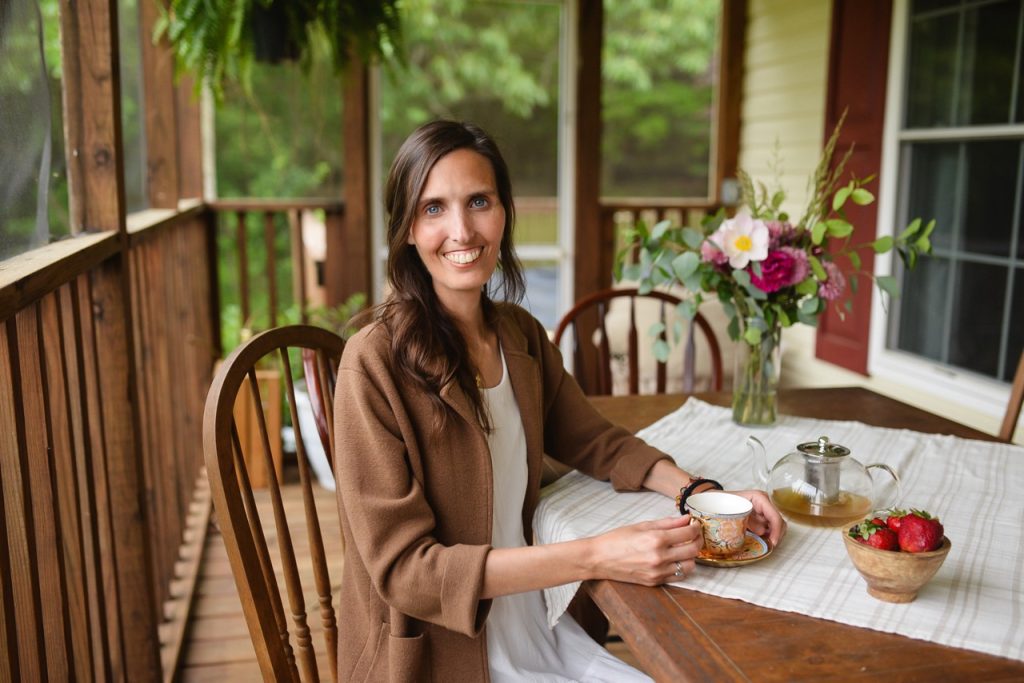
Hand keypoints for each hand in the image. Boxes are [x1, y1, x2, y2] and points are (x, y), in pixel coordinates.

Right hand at [588, 515, 703, 585]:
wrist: (599, 559)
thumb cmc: (617, 539)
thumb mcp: (642, 525)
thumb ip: (667, 523)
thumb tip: (686, 519)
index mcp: (656, 539)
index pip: (688, 533)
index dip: (696, 527)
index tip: (695, 524)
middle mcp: (659, 557)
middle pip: (693, 550)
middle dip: (698, 540)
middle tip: (695, 534)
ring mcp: (658, 572)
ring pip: (690, 566)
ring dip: (691, 556)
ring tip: (685, 548)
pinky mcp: (655, 581)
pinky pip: (678, 576)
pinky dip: (682, 567)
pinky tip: (676, 559)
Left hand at [728, 489, 786, 545]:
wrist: (718, 500)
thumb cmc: (724, 501)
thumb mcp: (732, 510)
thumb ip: (745, 519)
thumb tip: (761, 532)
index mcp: (759, 498)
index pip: (774, 516)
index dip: (776, 531)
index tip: (772, 543)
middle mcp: (765, 504)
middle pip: (780, 522)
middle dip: (776, 536)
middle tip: (769, 547)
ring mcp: (765, 512)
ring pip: (777, 527)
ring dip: (773, 538)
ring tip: (765, 546)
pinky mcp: (762, 519)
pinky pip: (770, 530)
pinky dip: (768, 537)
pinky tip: (761, 542)